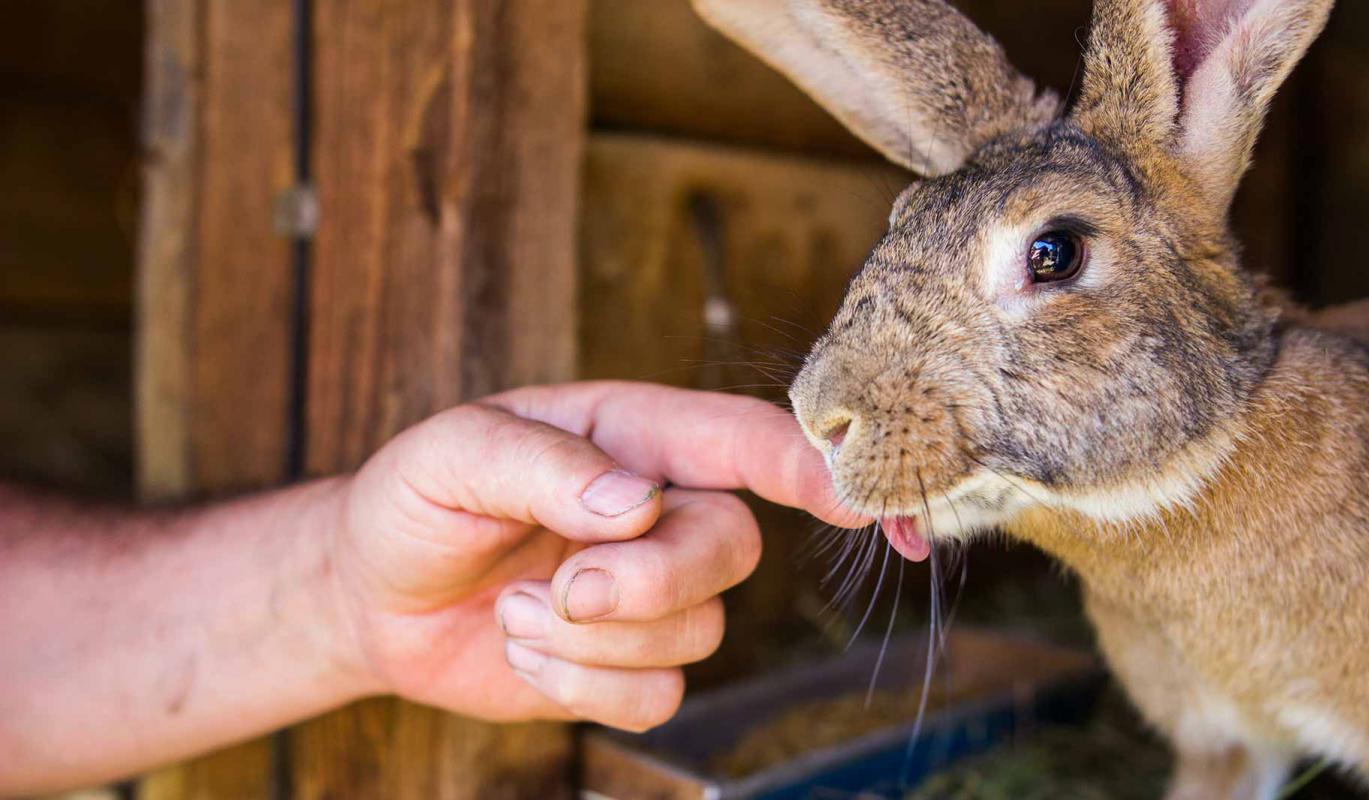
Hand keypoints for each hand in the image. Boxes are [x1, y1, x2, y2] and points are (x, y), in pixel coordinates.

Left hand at [328, 382, 860, 730]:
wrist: (372, 596)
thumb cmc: (414, 501)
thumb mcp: (452, 455)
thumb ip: (542, 464)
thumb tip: (636, 504)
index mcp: (632, 436)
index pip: (742, 439)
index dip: (811, 463)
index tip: (858, 495)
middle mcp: (661, 510)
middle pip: (731, 547)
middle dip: (651, 581)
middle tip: (565, 588)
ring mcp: (652, 592)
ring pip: (696, 631)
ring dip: (587, 638)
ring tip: (515, 607)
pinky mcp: (629, 665)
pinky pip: (658, 695)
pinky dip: (581, 687)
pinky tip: (525, 649)